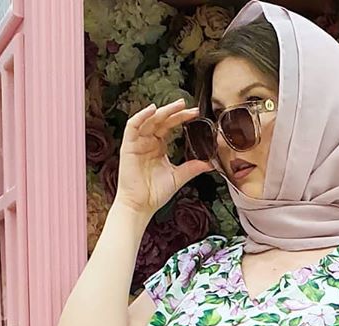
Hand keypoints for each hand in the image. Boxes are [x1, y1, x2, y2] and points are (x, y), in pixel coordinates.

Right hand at [114, 99, 211, 219]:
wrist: (141, 205)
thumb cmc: (155, 193)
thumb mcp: (179, 177)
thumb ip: (193, 168)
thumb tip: (210, 163)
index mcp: (158, 147)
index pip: (170, 126)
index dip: (181, 118)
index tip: (195, 114)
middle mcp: (147, 142)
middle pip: (161, 120)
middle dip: (174, 111)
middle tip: (188, 106)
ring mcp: (137, 142)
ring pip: (149, 120)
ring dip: (162, 111)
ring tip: (175, 106)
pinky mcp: (128, 146)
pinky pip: (132, 126)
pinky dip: (141, 116)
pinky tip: (152, 110)